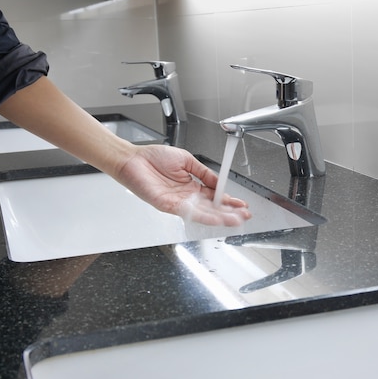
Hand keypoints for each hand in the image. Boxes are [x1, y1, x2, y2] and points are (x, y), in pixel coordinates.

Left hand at [115, 144, 250, 225]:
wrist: (133, 159)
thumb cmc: (153, 158)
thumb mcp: (187, 160)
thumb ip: (204, 173)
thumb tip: (219, 182)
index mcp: (192, 185)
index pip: (215, 197)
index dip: (229, 201)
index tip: (241, 204)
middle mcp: (186, 197)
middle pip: (212, 208)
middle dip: (229, 212)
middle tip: (244, 216)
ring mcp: (178, 203)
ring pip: (203, 213)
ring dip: (220, 217)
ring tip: (235, 220)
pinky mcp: (168, 206)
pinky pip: (188, 212)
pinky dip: (203, 215)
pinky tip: (215, 218)